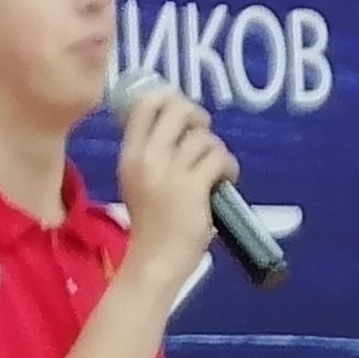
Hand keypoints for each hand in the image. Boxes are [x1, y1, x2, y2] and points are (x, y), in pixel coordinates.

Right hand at [113, 89, 238, 285]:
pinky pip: (219, 158)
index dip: (169, 96)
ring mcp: (171, 173)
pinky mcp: (194, 188)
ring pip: (203, 137)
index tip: (181, 112)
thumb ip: (150, 153)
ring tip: (215, 168)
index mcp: (130, 155)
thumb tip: (180, 125)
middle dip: (197, 116)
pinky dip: (229, 167)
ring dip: (216, 150)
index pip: (145, 104)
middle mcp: (147, 158)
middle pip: (177, 108)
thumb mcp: (137, 181)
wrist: (154, 261)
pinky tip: (225, 180)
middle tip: (202, 134)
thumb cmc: (150, 225)